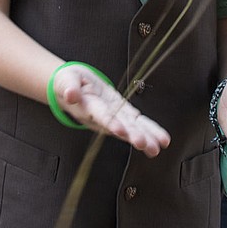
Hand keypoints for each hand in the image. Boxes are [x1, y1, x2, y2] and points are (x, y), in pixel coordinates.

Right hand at [52, 64, 170, 156]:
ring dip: (145, 137)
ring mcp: (113, 116)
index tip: (120, 130)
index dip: (110, 122)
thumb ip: (68, 86)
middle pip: (119, 127)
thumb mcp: (65, 80)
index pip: (100, 115)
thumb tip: (70, 94)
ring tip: (156, 147)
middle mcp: (101, 117)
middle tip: (144, 144)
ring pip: (131, 128)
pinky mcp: (121, 112)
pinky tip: (161, 139)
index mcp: (87, 107)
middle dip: (132, 135)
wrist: (70, 87)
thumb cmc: (67, 83)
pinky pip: (137, 122)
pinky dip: (150, 130)